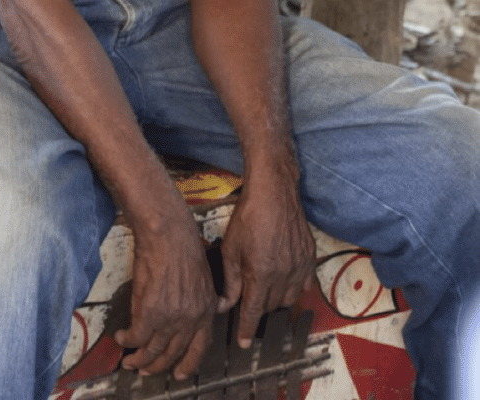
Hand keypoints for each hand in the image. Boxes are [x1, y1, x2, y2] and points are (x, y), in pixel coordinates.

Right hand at [115, 207, 216, 378]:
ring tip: (129, 361)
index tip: (180, 373)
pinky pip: (136, 337)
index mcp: (206, 309)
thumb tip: (203, 310)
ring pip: (153, 350)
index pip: (200, 348)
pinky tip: (121, 338)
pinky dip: (127, 340)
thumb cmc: (182, 244)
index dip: (188, 364)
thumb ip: (202, 298)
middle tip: (146, 370)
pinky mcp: (149, 312)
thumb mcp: (203, 275)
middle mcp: (191, 319)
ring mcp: (171, 318)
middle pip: (173, 353)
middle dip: (158, 366)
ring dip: (139, 359)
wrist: (167, 232)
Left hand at [217, 151, 314, 345]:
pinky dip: (295, 287)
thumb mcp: (231, 248)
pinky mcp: (310, 257)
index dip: (247, 329)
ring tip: (265, 288)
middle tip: (249, 298)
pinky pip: (306, 284)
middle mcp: (284, 274)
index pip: (254, 312)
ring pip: (290, 298)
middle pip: (272, 306)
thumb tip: (223, 305)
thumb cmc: (249, 216)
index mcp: (261, 274)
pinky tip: (286, 280)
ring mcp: (300, 266)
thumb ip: (229, 281)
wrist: (274, 191)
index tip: (244, 343)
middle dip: (259, 307)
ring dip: (277, 299)